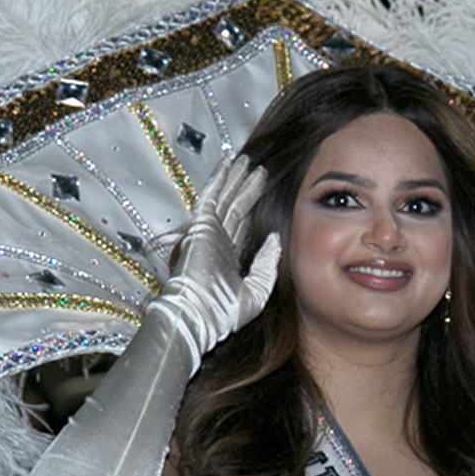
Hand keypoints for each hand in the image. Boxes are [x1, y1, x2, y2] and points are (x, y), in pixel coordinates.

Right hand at [148, 155, 280, 363]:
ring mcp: (209, 232)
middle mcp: (218, 242)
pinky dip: (220, 178)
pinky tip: (228, 163)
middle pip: (234, 207)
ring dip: (234, 177)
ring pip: (225, 198)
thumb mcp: (256, 291)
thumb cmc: (223, 313)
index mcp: (228, 258)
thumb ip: (267, 265)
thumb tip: (275, 239)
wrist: (199, 315)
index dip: (251, 206)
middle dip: (245, 186)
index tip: (261, 191)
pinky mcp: (202, 226)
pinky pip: (212, 196)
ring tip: (246, 160)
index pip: (241, 225)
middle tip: (258, 168)